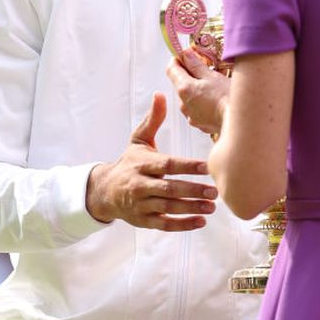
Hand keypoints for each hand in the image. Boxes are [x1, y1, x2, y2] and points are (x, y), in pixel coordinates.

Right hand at [85, 93, 217, 230]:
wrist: (104, 191)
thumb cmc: (128, 163)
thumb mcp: (138, 140)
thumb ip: (152, 120)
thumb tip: (160, 94)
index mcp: (142, 164)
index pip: (167, 165)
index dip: (187, 166)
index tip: (207, 167)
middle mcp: (141, 185)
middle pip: (169, 189)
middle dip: (193, 191)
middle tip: (215, 191)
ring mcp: (142, 205)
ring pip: (168, 208)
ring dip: (191, 208)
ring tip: (211, 207)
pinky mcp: (144, 221)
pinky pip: (165, 224)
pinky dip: (183, 225)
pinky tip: (201, 222)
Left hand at [165, 50, 229, 135]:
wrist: (241, 121)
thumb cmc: (228, 98)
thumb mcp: (212, 76)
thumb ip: (196, 65)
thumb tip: (186, 55)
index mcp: (185, 89)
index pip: (172, 69)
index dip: (178, 60)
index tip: (186, 56)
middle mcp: (183, 104)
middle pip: (181, 84)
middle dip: (191, 76)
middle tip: (207, 71)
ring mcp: (191, 116)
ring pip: (190, 97)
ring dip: (198, 91)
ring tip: (215, 89)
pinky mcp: (200, 124)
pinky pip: (197, 109)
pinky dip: (203, 104)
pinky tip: (216, 101)